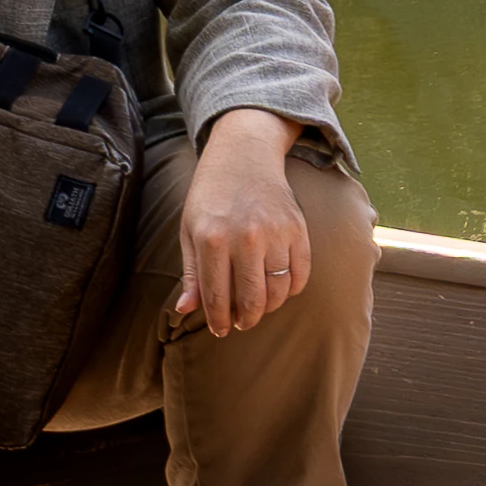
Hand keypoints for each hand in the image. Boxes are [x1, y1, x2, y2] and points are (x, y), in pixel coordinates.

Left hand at [178, 109, 316, 335]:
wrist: (243, 156)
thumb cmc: (210, 195)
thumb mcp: (189, 229)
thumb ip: (191, 272)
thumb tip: (185, 310)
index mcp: (211, 239)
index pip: (217, 296)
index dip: (218, 320)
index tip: (220, 330)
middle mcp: (245, 238)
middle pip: (252, 299)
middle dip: (246, 319)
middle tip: (241, 323)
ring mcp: (275, 233)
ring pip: (279, 291)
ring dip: (268, 307)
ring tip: (258, 306)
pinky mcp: (298, 229)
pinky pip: (301, 274)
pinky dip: (292, 289)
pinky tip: (279, 289)